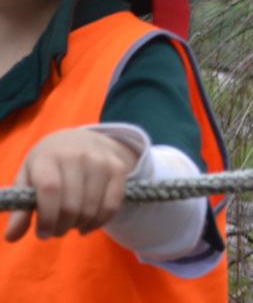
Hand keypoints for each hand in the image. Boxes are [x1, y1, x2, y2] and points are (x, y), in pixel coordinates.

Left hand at [4, 127, 140, 241]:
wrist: (79, 138)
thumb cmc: (48, 163)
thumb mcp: (28, 178)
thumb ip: (20, 208)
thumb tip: (12, 237)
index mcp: (48, 156)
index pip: (50, 189)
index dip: (47, 216)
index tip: (42, 233)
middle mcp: (77, 155)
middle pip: (72, 204)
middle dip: (62, 227)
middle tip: (55, 232)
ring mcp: (101, 161)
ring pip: (92, 207)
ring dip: (80, 225)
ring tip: (70, 225)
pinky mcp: (118, 169)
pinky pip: (112, 205)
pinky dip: (100, 222)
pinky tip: (88, 225)